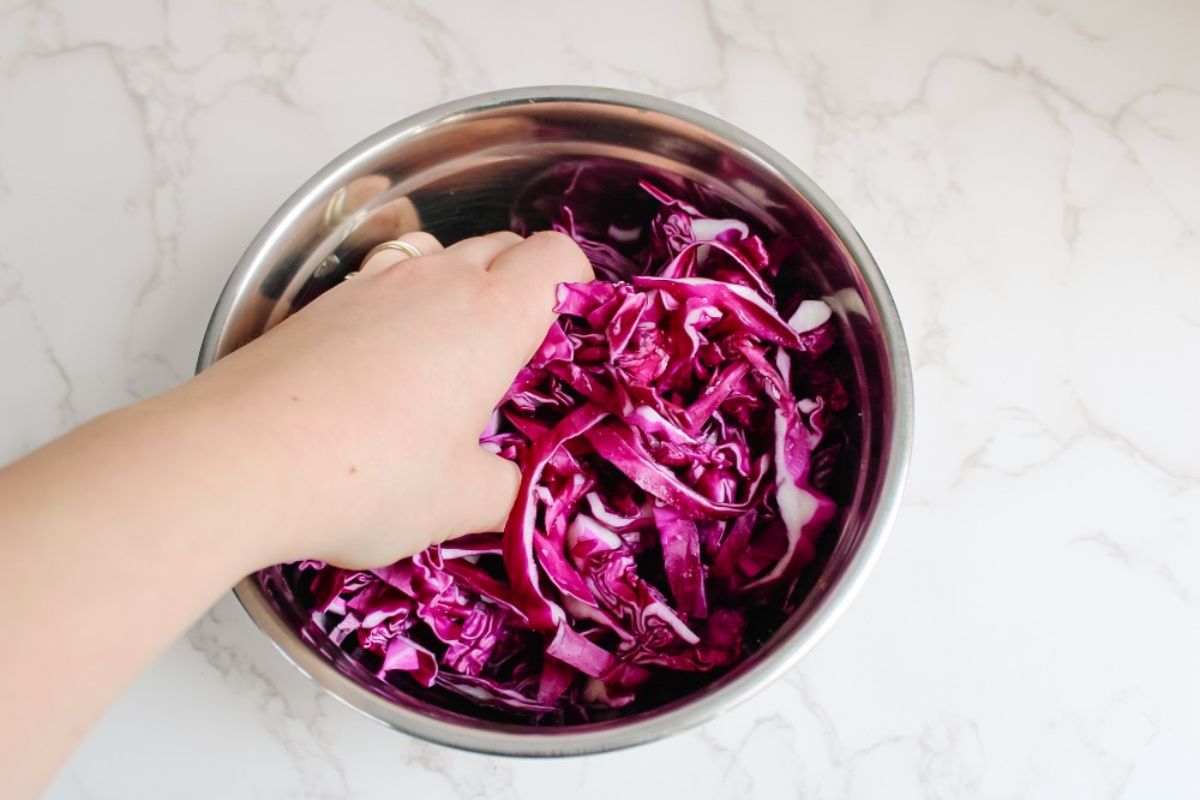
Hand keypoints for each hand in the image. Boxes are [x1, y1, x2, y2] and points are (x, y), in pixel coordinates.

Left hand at [178, 229, 592, 568]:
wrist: (235, 459)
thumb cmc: (368, 475)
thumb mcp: (461, 500)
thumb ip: (508, 489)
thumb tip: (514, 488)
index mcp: (492, 316)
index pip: (558, 256)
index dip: (578, 283)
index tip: (573, 331)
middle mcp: (435, 282)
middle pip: (502, 245)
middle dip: (524, 286)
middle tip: (519, 357)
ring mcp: (372, 286)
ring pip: (438, 259)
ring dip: (459, 293)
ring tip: (450, 363)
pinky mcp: (322, 306)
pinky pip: (383, 286)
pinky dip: (402, 313)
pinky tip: (382, 376)